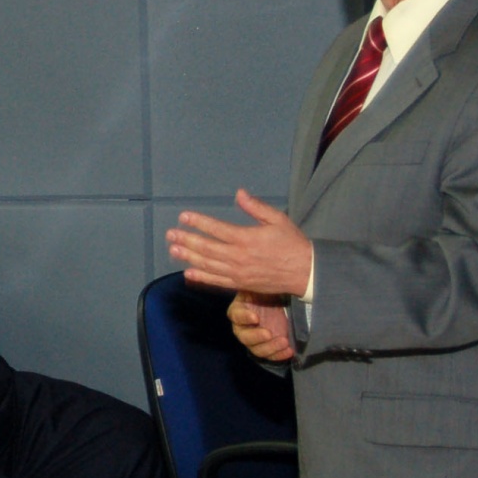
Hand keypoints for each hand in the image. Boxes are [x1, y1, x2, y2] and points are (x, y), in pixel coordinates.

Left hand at [166, 189, 313, 296]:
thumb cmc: (292, 243)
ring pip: (208, 264)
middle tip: (171, 234)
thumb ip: (256, 207)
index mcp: (247, 238)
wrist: (306, 272)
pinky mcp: (241, 284)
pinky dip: (202, 276)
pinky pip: (217, 281)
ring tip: (173, 250)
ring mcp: (238, 273)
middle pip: (207, 248)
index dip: (198, 222)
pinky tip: (188, 272)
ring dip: (189, 257)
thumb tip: (239, 193)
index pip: (216, 228)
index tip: (183, 217)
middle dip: (187, 240)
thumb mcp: (278, 219)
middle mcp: (239, 256)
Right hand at [229, 291, 296, 362]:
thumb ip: (258, 285)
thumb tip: (255, 277)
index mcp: (239, 309)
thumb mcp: (263, 285)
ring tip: (284, 342)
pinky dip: (279, 355)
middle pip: (243, 336)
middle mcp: (243, 327)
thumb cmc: (269, 291)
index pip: (235, 315)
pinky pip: (270, 355)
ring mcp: (255, 339)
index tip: (256, 317)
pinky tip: (290, 351)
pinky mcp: (267, 347)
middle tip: (268, 333)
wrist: (283, 301)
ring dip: (269, 347)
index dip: (243, 317)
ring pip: (256, 349)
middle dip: (256, 336)